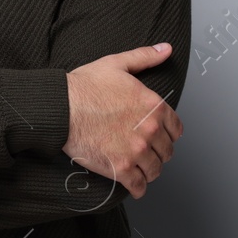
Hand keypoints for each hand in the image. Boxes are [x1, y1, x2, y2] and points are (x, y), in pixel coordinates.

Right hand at [62, 44, 182, 198]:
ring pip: (155, 170)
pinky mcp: (120, 168)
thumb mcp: (117, 64)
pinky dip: (138, 188)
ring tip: (140, 168)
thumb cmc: (84, 87)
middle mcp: (149, 130)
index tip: (160, 136)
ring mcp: (136, 151)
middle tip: (147, 152)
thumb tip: (166, 49)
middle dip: (158, 152)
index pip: (176, 129)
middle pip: (166, 151)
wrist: (61, 108)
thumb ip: (145, 57)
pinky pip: (139, 186)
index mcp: (153, 106)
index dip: (168, 133)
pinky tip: (134, 185)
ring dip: (149, 170)